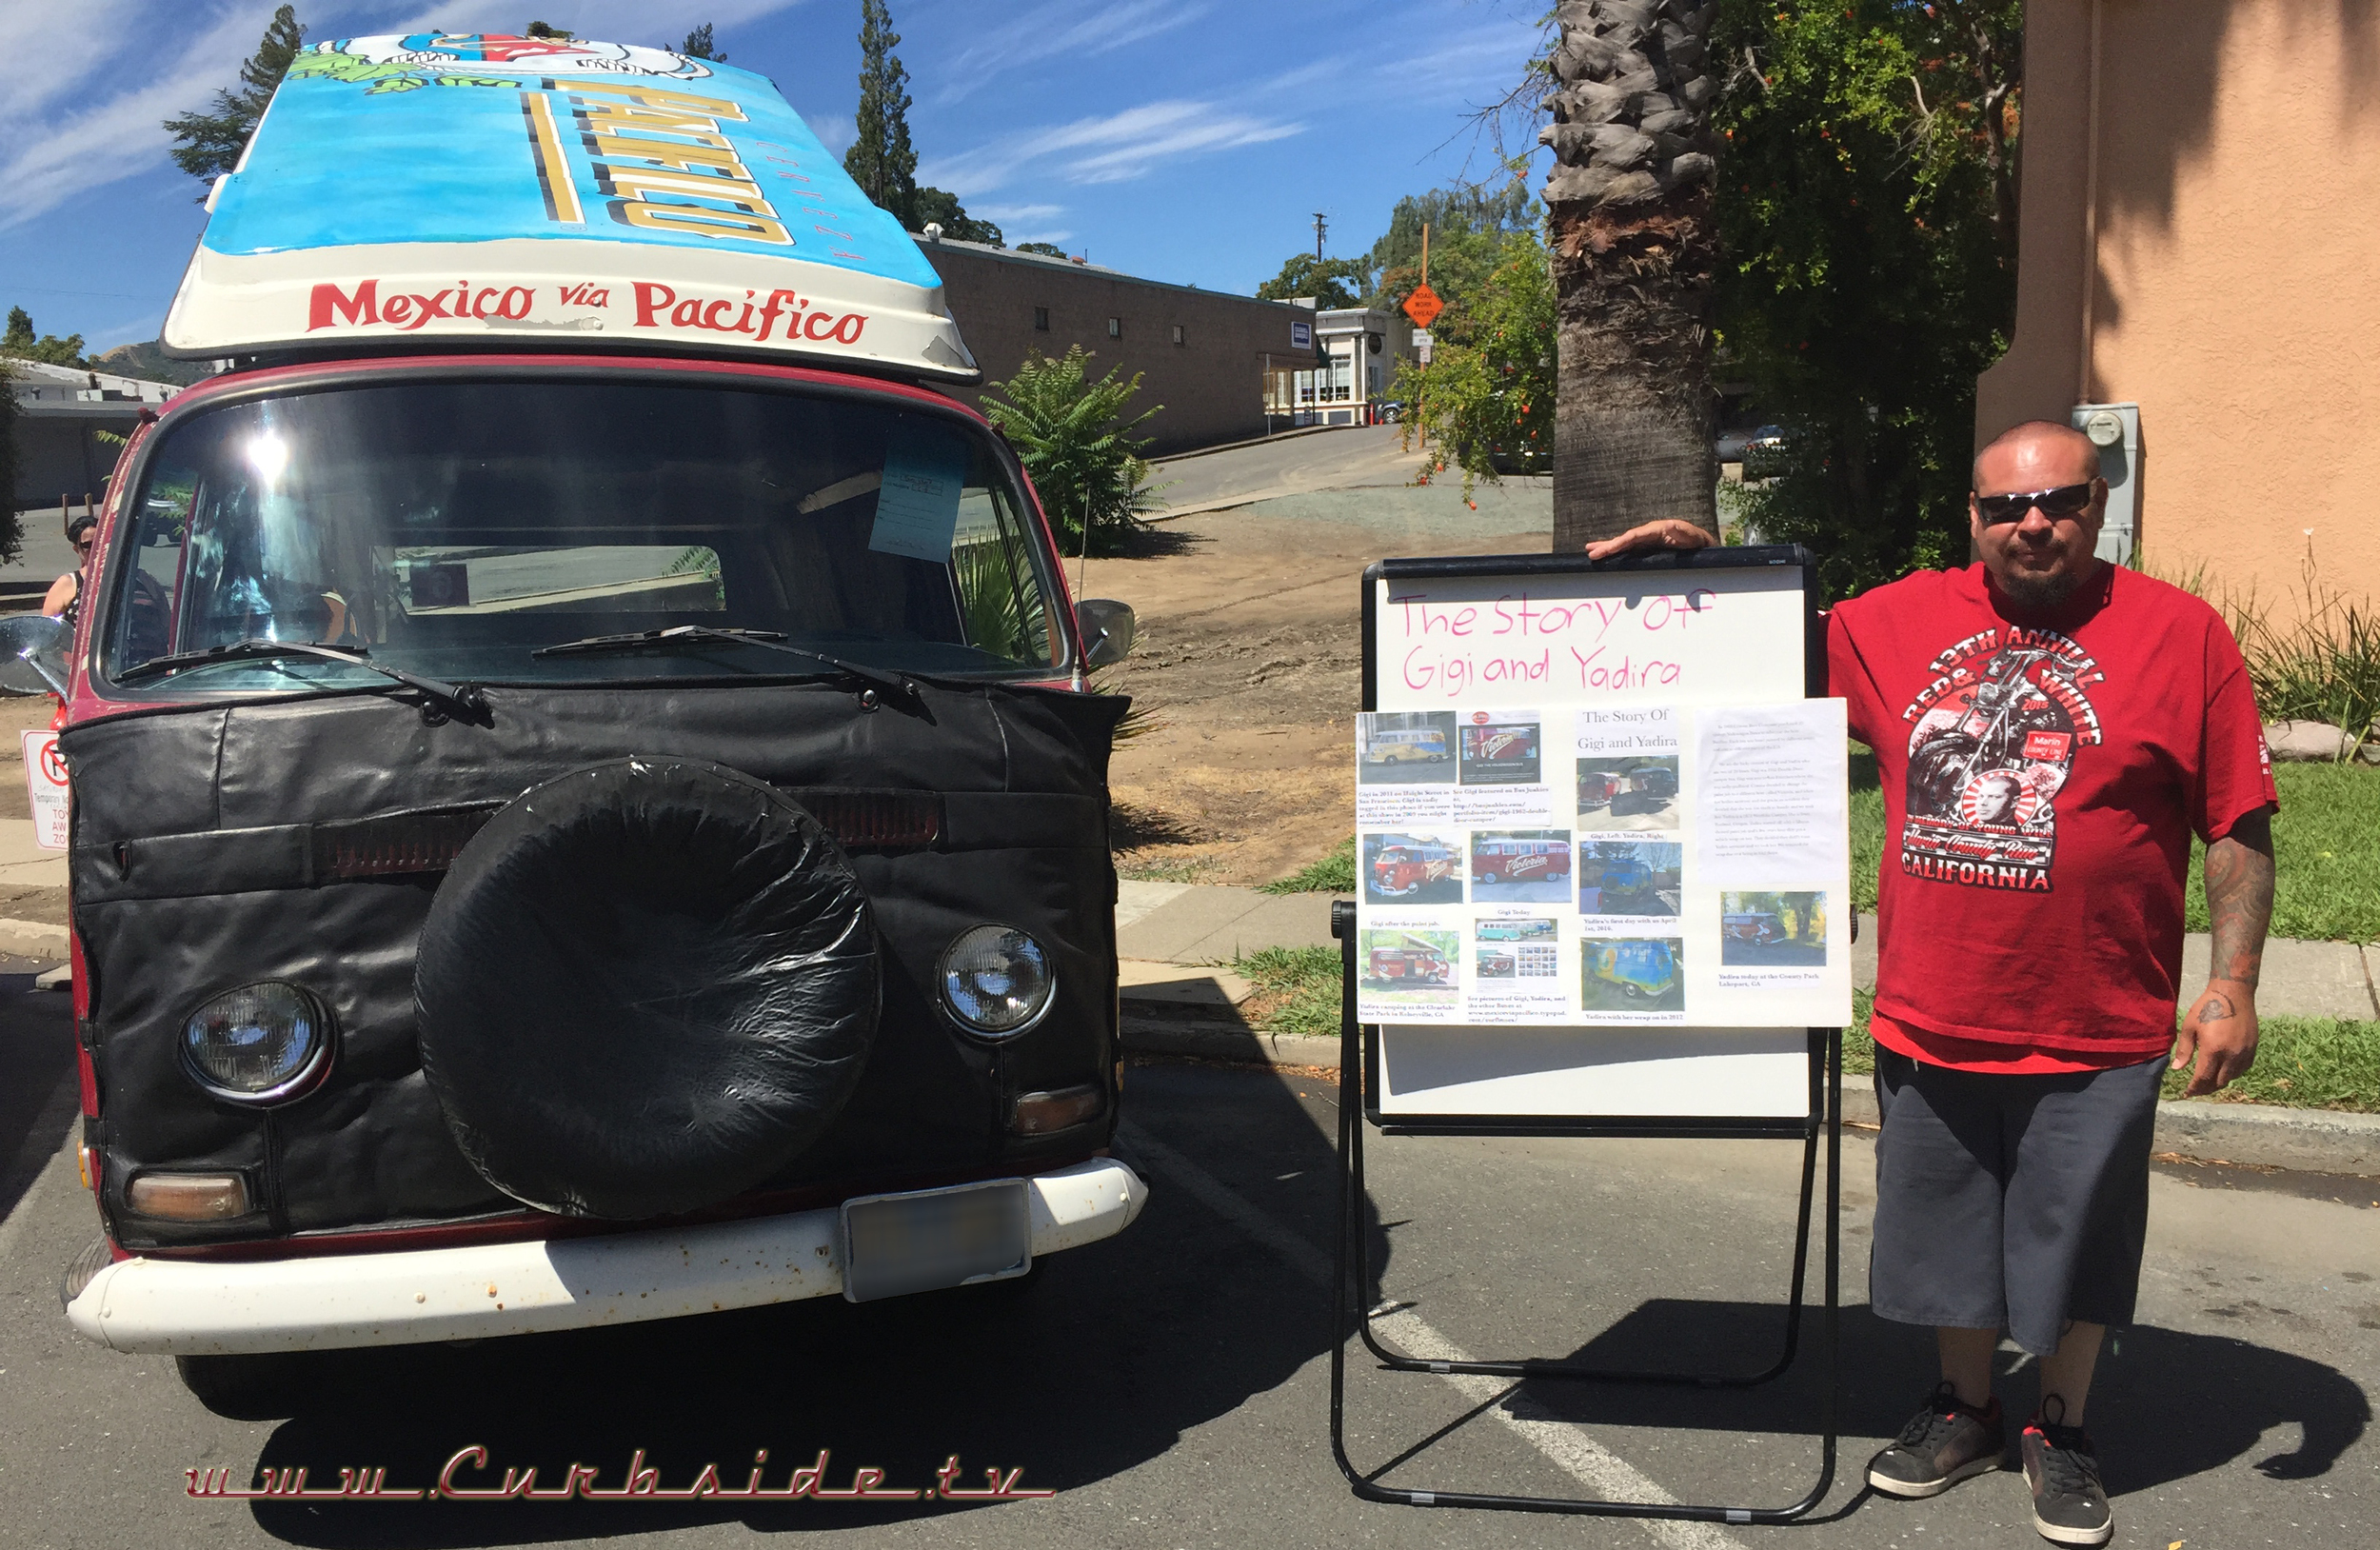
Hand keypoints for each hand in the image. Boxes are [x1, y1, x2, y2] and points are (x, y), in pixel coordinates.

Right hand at [1584, 519, 1719, 561]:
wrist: (1702, 545)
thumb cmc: (1698, 542)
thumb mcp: (1694, 537)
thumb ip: (1684, 531)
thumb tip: (1672, 524)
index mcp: (1657, 529)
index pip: (1634, 535)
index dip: (1620, 542)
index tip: (1607, 549)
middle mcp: (1649, 533)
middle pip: (1625, 539)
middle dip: (1608, 546)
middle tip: (1590, 552)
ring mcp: (1647, 541)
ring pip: (1624, 544)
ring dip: (1607, 547)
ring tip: (1590, 551)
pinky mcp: (1648, 548)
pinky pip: (1629, 550)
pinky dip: (1616, 552)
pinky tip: (1605, 555)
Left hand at [2173, 978, 2258, 1095]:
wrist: (2233, 994)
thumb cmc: (2207, 1008)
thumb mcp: (2190, 1027)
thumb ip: (2184, 1050)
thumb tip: (2177, 1069)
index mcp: (2213, 1049)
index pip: (2203, 1078)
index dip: (2194, 1088)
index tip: (2187, 1093)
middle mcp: (2231, 1055)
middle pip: (2218, 1082)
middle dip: (2206, 1089)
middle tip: (2196, 1090)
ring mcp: (2244, 1052)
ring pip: (2232, 1077)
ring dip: (2219, 1082)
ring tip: (2207, 1082)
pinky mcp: (2253, 1049)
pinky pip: (2243, 1069)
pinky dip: (2232, 1074)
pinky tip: (2223, 1071)